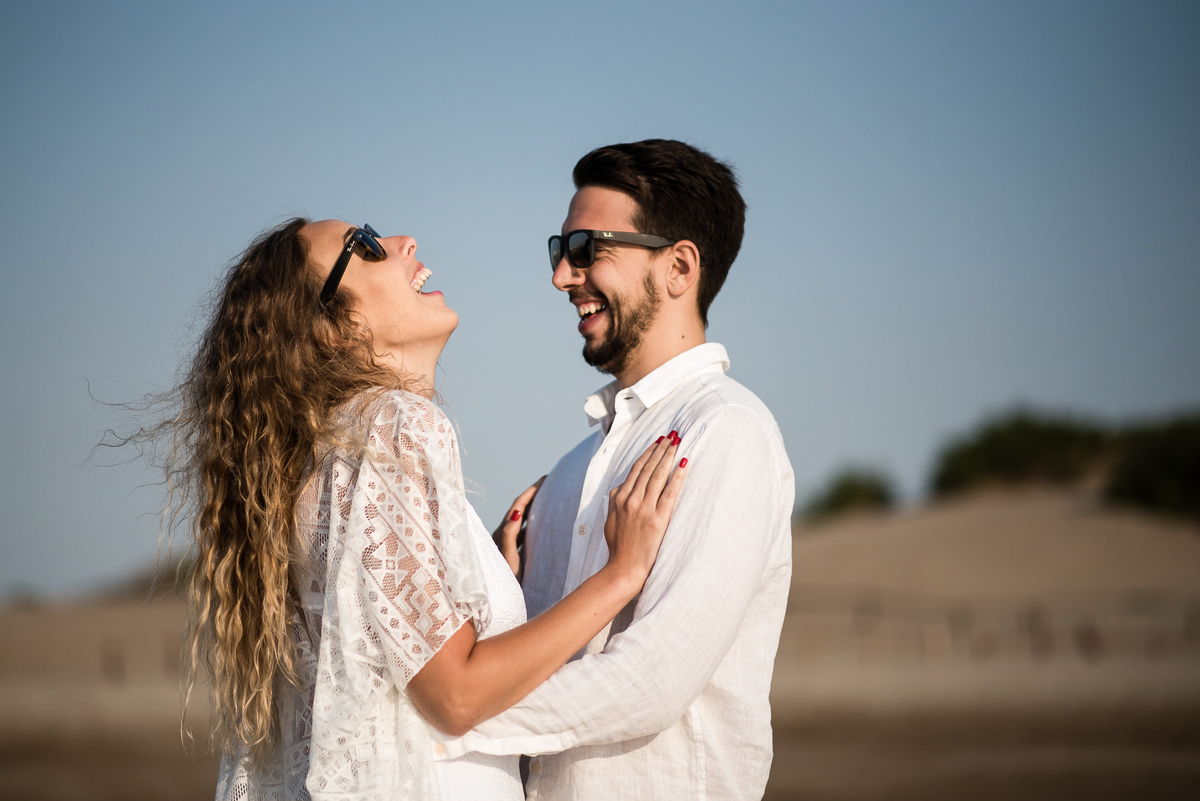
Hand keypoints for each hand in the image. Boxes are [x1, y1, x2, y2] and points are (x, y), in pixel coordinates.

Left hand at [493, 477, 544, 577]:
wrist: (501, 601)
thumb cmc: (505, 583)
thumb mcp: (509, 559)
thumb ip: (509, 536)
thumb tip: (516, 512)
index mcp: (502, 534)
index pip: (517, 506)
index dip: (531, 492)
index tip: (545, 480)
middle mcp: (503, 536)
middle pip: (519, 509)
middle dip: (533, 495)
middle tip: (548, 484)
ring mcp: (508, 544)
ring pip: (522, 521)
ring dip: (533, 508)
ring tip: (547, 498)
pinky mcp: (512, 553)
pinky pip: (524, 532)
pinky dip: (533, 524)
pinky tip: (541, 524)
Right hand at [603, 432, 688, 584]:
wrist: (623, 568)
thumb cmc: (618, 546)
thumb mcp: (610, 520)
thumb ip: (614, 501)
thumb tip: (619, 488)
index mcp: (619, 498)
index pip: (636, 469)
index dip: (648, 452)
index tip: (658, 441)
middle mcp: (630, 499)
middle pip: (648, 467)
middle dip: (661, 448)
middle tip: (672, 435)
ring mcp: (643, 508)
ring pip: (658, 475)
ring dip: (669, 456)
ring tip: (678, 443)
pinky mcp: (657, 519)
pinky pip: (670, 492)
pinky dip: (677, 476)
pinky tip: (684, 464)